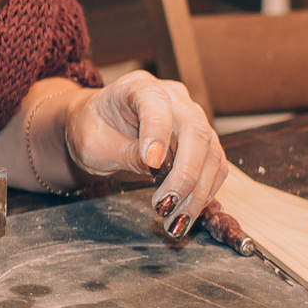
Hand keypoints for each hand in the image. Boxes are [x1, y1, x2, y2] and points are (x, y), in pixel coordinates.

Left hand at [64, 70, 228, 238]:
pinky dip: (205, 193)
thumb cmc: (92, 129)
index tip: (151, 164)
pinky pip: (215, 167)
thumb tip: (155, 167)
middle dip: (185, 174)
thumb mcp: (93, 143)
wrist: (99, 127)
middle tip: (166, 205)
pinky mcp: (202, 141)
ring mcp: (192, 118)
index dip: (157, 132)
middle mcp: (173, 98)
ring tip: (176, 221)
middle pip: (194, 131)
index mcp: (139, 87)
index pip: (155, 102)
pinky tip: (186, 213)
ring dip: (198, 192)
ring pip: (210, 153)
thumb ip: (123, 152)